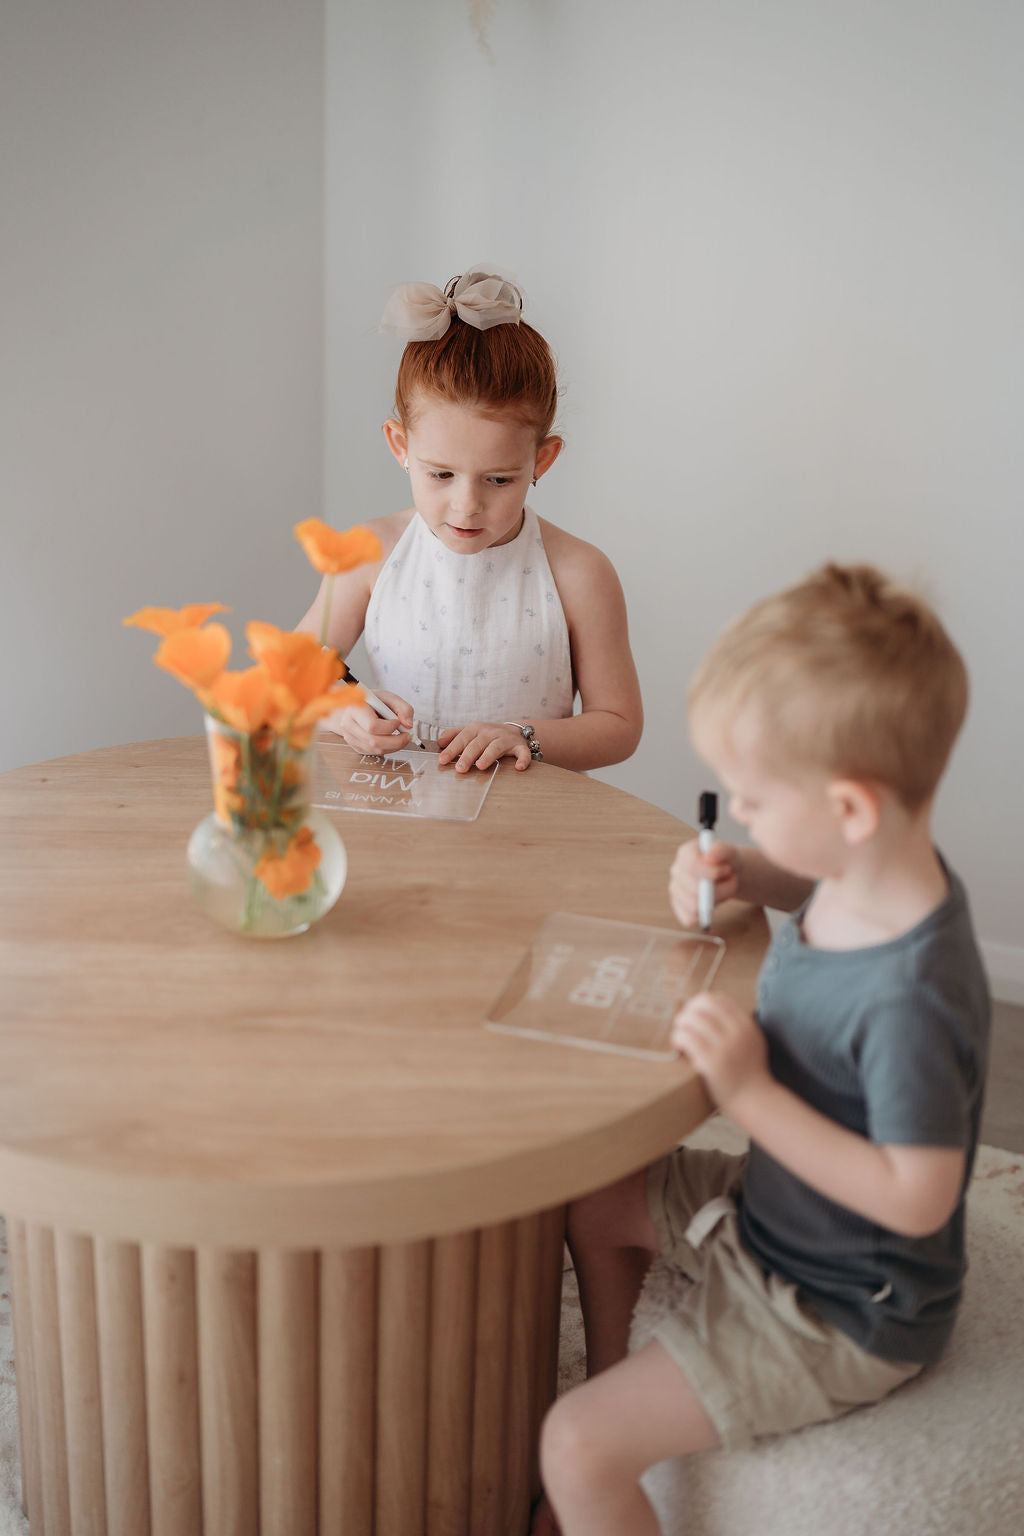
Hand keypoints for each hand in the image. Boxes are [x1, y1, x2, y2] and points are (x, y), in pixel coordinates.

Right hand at [319, 689, 413, 753]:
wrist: (356, 708)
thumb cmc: (372, 702)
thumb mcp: (389, 698)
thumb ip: (403, 708)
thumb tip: (408, 725)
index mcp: (354, 709)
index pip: (372, 726)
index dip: (389, 727)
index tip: (397, 722)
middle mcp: (349, 725)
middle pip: (374, 742)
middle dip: (396, 741)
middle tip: (408, 736)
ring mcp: (350, 738)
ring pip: (376, 750)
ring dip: (394, 746)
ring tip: (402, 737)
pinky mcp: (356, 747)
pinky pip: (375, 753)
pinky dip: (388, 749)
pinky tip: (392, 740)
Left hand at [437, 721, 532, 771]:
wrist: (516, 731)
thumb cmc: (489, 735)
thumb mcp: (471, 731)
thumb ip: (455, 735)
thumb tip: (439, 742)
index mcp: (476, 729)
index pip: (462, 738)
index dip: (452, 749)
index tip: (442, 760)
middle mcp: (490, 732)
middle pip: (477, 743)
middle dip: (468, 755)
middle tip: (460, 768)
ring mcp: (506, 739)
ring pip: (496, 747)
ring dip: (489, 756)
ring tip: (481, 766)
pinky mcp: (520, 747)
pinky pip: (522, 752)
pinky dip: (522, 759)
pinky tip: (519, 767)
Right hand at [668, 837, 740, 928]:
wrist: (727, 874)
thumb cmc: (727, 862)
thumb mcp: (730, 852)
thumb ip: (722, 850)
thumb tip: (709, 857)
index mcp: (685, 853)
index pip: (692, 866)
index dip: (713, 872)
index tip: (727, 870)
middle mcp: (676, 871)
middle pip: (694, 889)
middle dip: (719, 889)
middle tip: (730, 881)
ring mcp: (675, 890)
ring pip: (693, 906)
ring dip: (715, 901)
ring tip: (723, 891)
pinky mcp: (679, 907)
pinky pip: (689, 919)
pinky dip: (704, 915)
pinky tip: (712, 904)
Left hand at [671, 992, 768, 1111]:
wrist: (754, 1101)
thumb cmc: (748, 1072)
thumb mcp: (752, 1041)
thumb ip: (737, 1024)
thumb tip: (706, 1005)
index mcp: (747, 1025)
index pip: (719, 999)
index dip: (701, 1003)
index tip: (695, 1014)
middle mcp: (738, 1032)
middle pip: (703, 1004)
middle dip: (689, 1011)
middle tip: (683, 1024)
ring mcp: (725, 1047)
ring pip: (691, 1019)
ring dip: (680, 1025)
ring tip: (680, 1036)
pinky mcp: (711, 1062)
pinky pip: (686, 1038)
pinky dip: (677, 1038)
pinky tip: (679, 1046)